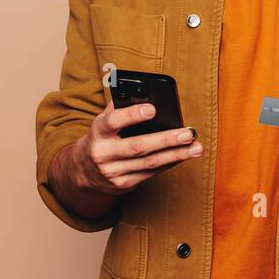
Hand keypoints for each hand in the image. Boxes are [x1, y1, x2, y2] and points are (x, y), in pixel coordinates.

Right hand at [67, 100, 202, 195]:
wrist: (83, 170)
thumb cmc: (102, 137)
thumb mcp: (103, 121)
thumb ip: (121, 107)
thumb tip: (146, 94)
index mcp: (98, 132)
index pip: (113, 121)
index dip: (132, 115)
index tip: (152, 109)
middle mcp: (103, 153)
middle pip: (138, 146)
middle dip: (166, 140)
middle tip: (187, 134)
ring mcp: (113, 172)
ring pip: (149, 163)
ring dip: (176, 155)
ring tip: (195, 147)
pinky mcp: (123, 185)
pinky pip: (150, 174)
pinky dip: (169, 164)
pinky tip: (182, 156)